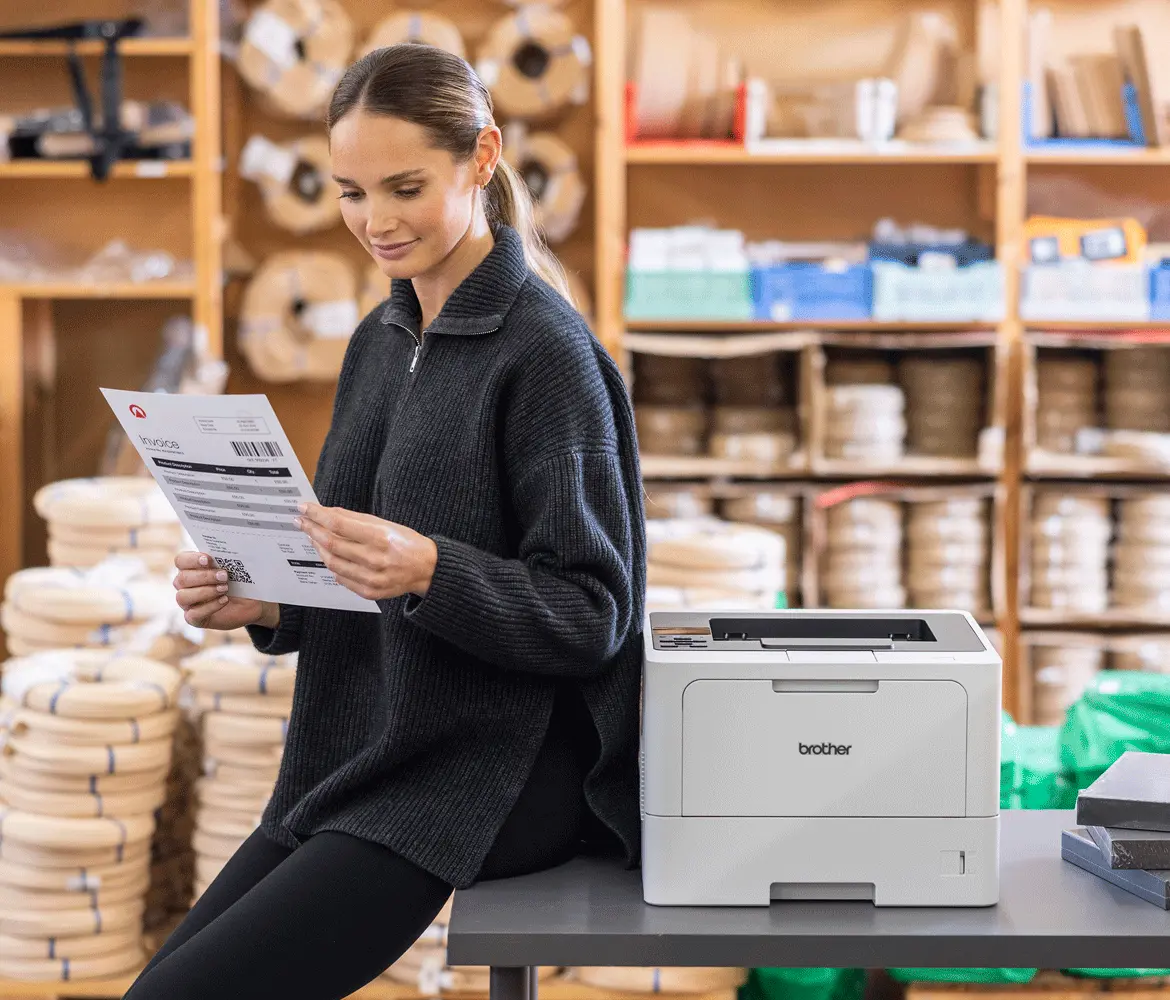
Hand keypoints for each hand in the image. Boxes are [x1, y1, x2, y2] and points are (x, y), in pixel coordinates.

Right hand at [173, 552, 279, 629]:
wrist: (250, 602)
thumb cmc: (239, 581)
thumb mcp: (235, 568)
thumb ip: (227, 559)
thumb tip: (233, 547)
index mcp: (191, 568)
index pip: (180, 561)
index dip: (191, 560)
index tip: (208, 559)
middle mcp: (184, 585)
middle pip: (182, 579)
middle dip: (204, 576)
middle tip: (224, 575)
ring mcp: (188, 603)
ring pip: (183, 596)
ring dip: (205, 592)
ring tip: (224, 588)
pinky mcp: (194, 618)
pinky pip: (193, 614)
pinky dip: (210, 606)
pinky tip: (224, 600)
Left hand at [295, 503, 437, 601]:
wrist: (427, 570)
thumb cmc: (406, 543)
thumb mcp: (385, 524)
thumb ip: (355, 519)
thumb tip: (327, 512)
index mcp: (380, 538)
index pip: (339, 524)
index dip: (317, 515)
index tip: (304, 508)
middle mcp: (375, 560)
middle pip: (331, 544)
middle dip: (312, 530)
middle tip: (301, 522)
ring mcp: (371, 579)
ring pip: (332, 563)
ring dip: (318, 548)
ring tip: (313, 537)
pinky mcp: (369, 592)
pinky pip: (341, 579)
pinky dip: (333, 565)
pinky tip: (330, 556)